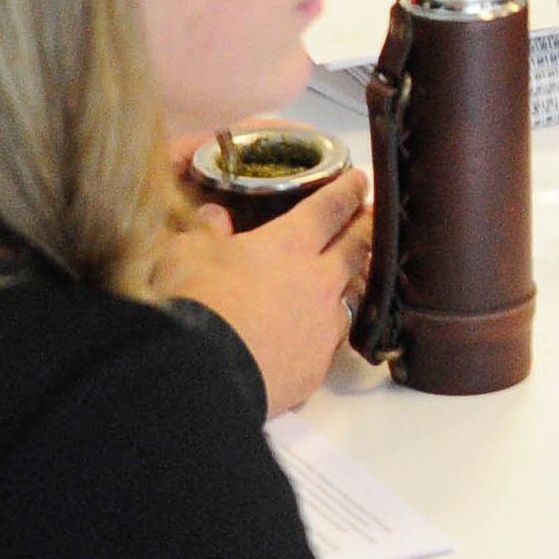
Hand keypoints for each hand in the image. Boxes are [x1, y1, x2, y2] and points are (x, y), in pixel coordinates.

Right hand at [134, 167, 369, 411]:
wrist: (202, 378)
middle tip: (372, 215)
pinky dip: (330, 328)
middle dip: (366, 227)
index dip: (347, 191)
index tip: (360, 180)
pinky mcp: (319, 366)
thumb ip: (206, 231)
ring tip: (354, 273)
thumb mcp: (186, 254)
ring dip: (354, 280)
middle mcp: (319, 281)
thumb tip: (217, 216)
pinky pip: (333, 340)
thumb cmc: (194, 306)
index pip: (330, 208)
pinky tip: (322, 330)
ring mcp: (324, 326)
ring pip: (354, 295)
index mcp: (290, 245)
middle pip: (356, 247)